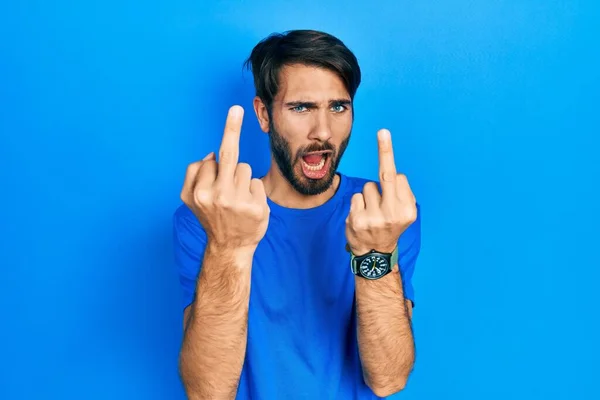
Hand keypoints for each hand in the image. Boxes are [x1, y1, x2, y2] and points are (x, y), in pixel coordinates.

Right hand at [180, 105, 269, 251]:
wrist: (230, 247)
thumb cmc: (212, 218)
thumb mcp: (190, 200)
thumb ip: (192, 175)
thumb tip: (210, 155)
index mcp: (198, 193)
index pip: (210, 162)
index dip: (214, 165)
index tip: (229, 119)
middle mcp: (217, 197)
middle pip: (229, 156)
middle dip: (231, 129)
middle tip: (236, 108)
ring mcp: (238, 203)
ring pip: (244, 169)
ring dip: (242, 179)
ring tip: (237, 199)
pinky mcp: (256, 209)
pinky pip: (256, 183)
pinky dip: (254, 191)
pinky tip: (248, 207)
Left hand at [345, 129, 416, 256]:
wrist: (375, 255)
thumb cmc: (389, 226)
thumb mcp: (404, 214)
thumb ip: (401, 194)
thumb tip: (392, 173)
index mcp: (407, 210)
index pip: (398, 178)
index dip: (392, 177)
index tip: (386, 138)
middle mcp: (393, 214)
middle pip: (387, 175)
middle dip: (386, 152)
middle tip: (383, 131)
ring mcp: (374, 218)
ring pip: (367, 187)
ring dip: (368, 196)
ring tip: (372, 212)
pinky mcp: (357, 220)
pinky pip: (356, 197)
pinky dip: (358, 203)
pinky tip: (362, 217)